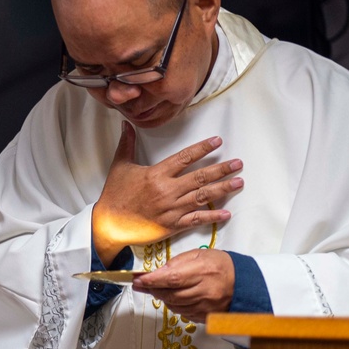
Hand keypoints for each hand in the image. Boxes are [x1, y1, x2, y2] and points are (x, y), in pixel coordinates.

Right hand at [91, 123, 242, 262]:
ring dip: (222, 189)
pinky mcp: (172, 225)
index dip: (202, 148)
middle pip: (199, 177)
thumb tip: (125, 123)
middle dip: (221, 169)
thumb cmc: (114, 194)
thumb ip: (127, 144)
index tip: (217, 142)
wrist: (109, 224)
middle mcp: (167, 191)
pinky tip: (226, 213)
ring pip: (202, 197)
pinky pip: (196, 220)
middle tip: (238, 163)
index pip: (184, 158)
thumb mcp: (119, 166)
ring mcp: (171, 209)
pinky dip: (212, 216)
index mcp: (156, 174)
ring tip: (239, 182)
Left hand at [132, 249, 233, 322]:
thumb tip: (157, 272)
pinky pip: (183, 314)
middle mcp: (205, 291)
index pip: (171, 278)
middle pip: (170, 294)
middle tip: (143, 284)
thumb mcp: (199, 255)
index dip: (152, 281)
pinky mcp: (206, 316)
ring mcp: (206, 306)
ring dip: (163, 298)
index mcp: (203, 271)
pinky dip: (175, 306)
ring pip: (175, 306)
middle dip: (153, 289)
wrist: (243, 283)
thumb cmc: (222, 266)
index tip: (139, 280)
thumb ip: (177, 263)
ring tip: (160, 289)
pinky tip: (175, 297)